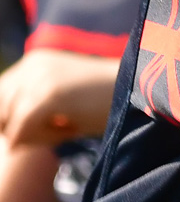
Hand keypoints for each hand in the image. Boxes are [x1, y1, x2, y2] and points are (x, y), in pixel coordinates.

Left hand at [0, 49, 117, 146]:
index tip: (32, 132)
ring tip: (64, 130)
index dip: (10, 119)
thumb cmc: (107, 101)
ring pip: (9, 121)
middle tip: (53, 132)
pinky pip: (21, 129)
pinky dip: (39, 139)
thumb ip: (31, 110)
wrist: (142, 90)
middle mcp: (31, 66)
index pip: (1, 95)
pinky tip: (65, 133)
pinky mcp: (48, 95)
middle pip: (1, 110)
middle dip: (17, 128)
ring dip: (31, 135)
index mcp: (34, 62)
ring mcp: (39, 79)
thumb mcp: (63, 100)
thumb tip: (7, 138)